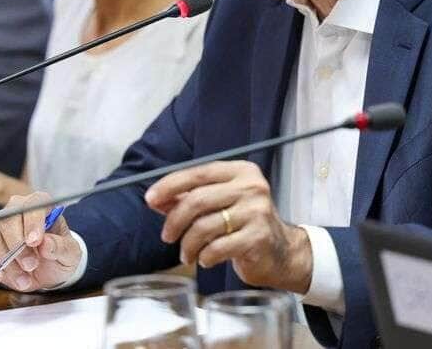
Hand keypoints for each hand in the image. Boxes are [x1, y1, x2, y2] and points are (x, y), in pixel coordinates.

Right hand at [0, 191, 82, 291]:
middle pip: (8, 220)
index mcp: (41, 205)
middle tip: (31, 265)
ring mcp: (0, 225)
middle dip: (18, 246)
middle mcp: (17, 210)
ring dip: (9, 263)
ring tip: (25, 280)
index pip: (34, 204)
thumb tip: (45, 244)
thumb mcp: (70, 253)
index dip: (33, 222)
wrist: (49, 269)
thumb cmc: (60, 254)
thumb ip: (60, 247)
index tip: (35, 242)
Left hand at [145, 161, 312, 292]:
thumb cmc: (246, 224)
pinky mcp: (258, 237)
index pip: (198, 172)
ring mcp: (257, 212)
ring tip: (188, 254)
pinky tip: (206, 259)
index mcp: (241, 171)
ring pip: (204, 226)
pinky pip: (217, 248)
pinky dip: (204, 257)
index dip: (170, 185)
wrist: (281, 251)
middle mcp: (252, 187)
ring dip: (188, 244)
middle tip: (167, 236)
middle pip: (198, 200)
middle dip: (175, 220)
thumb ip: (189, 198)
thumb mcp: (219, 204)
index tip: (150, 199)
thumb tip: (156, 200)